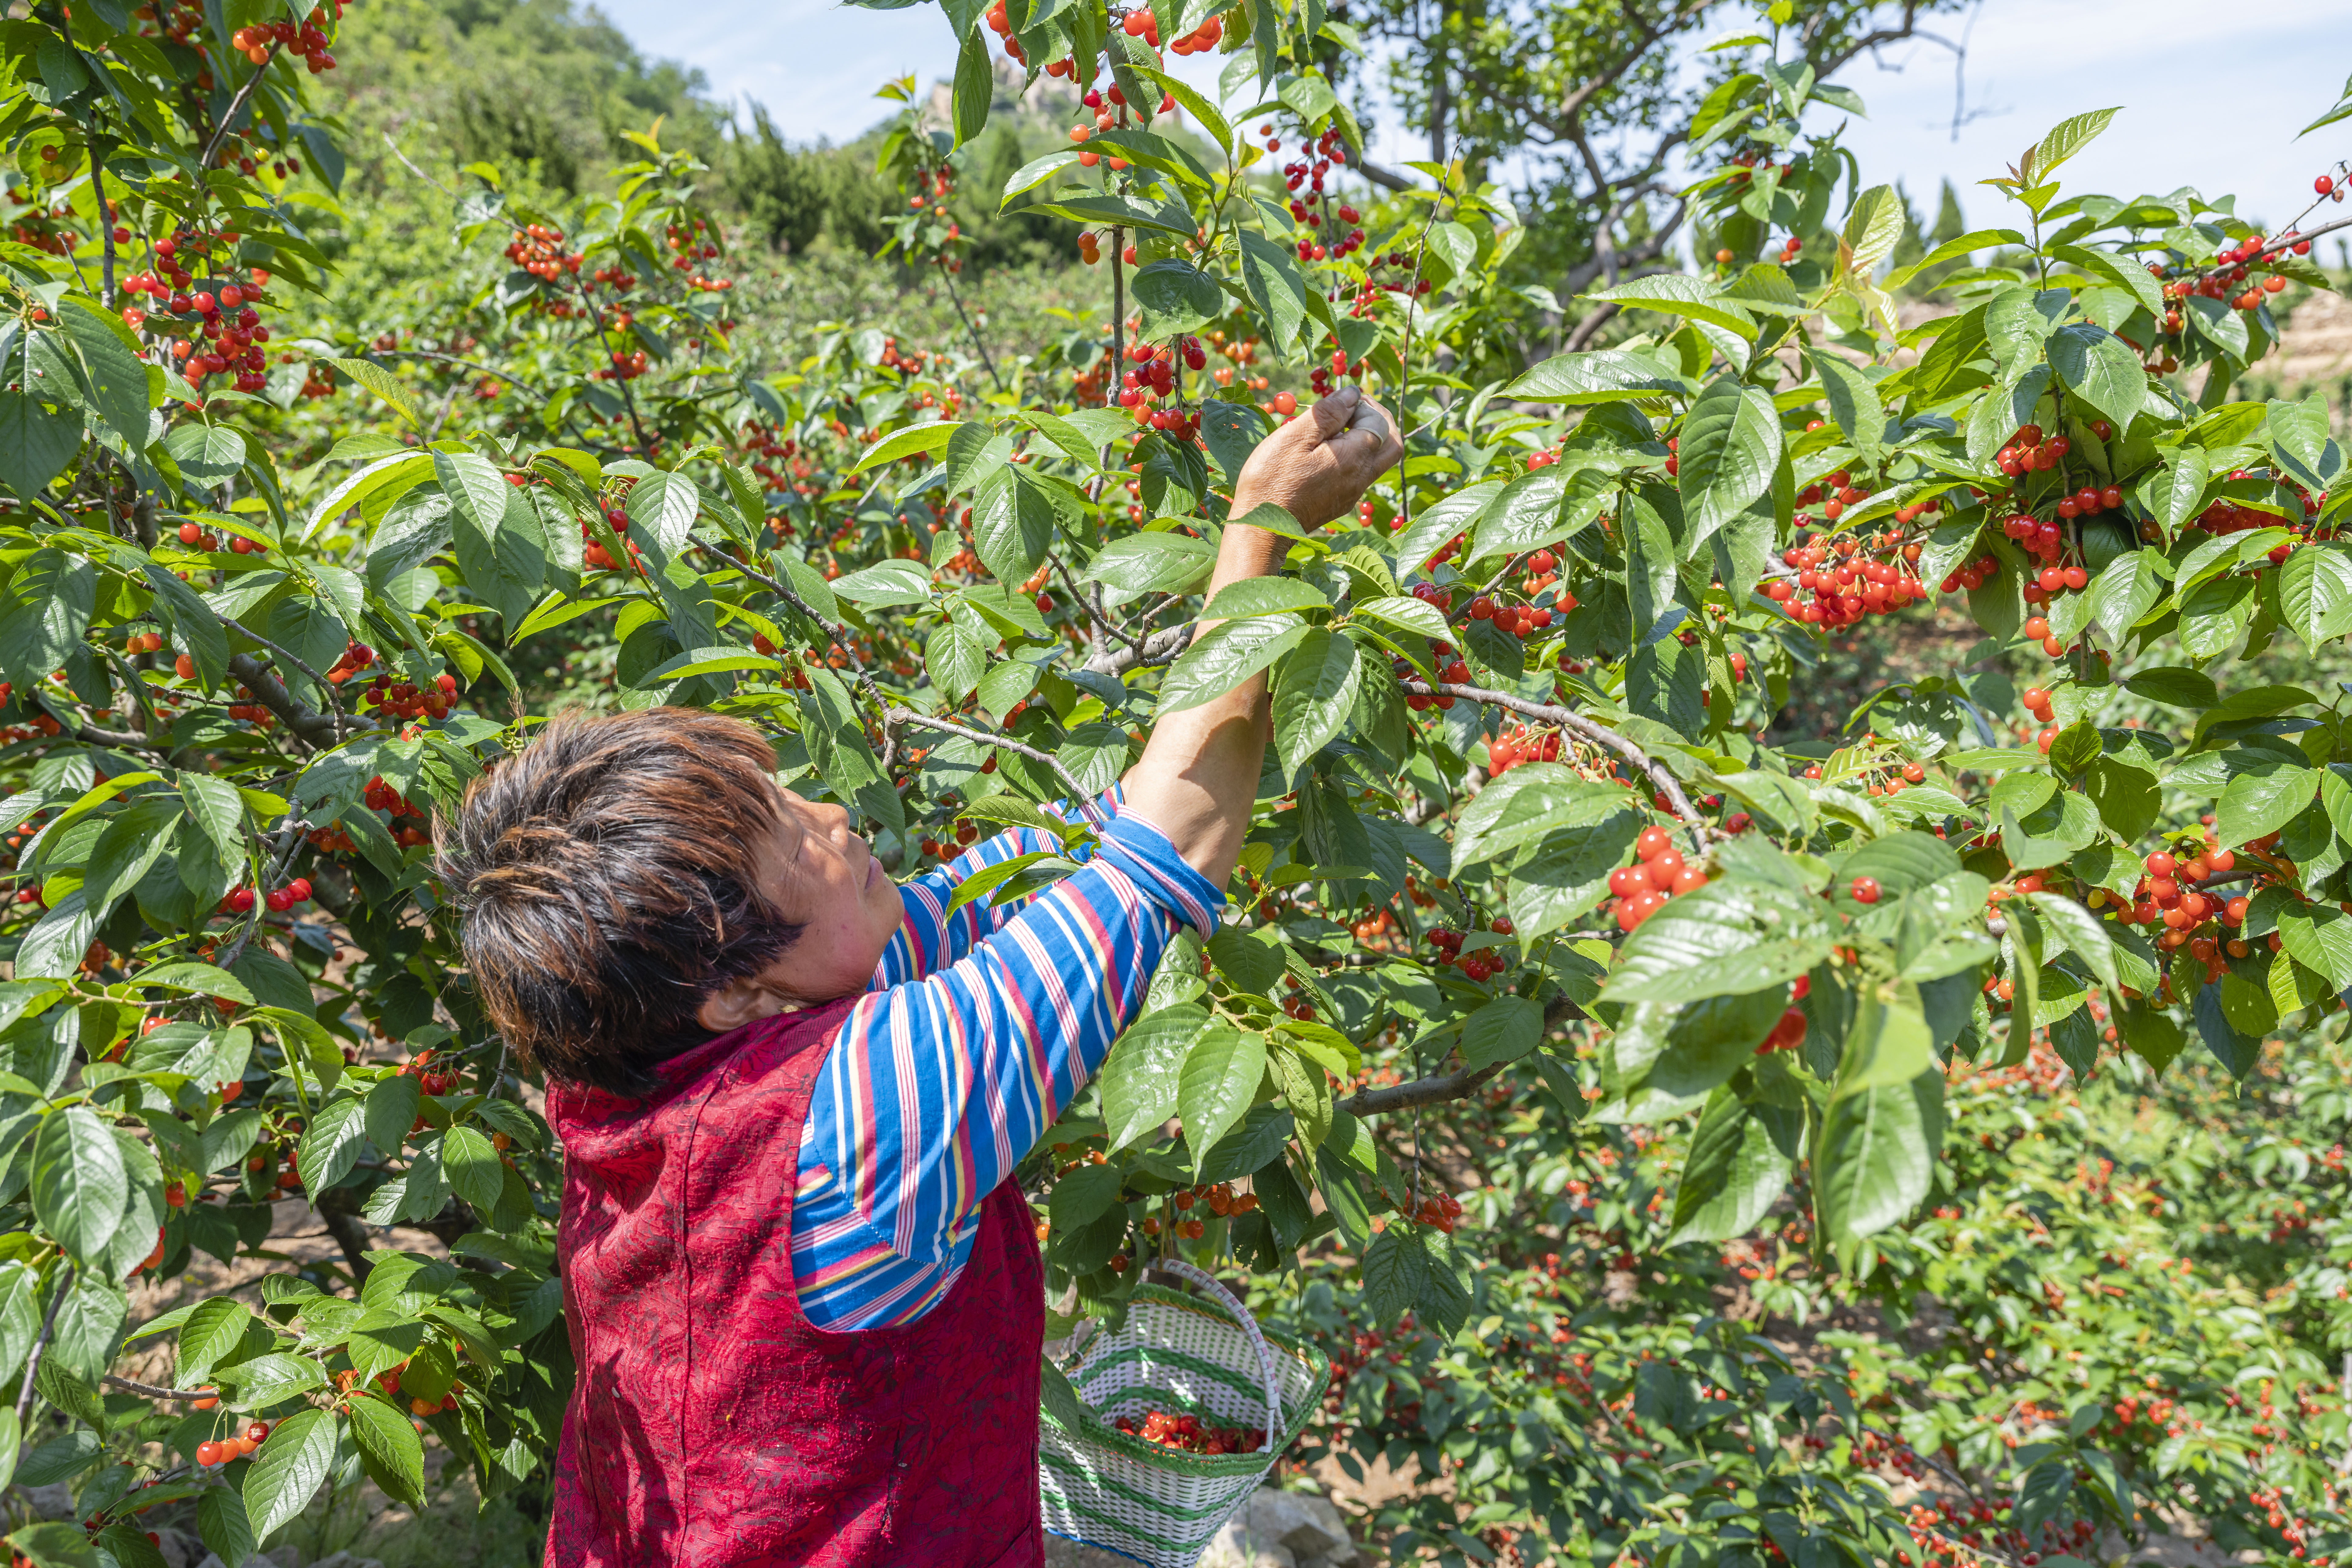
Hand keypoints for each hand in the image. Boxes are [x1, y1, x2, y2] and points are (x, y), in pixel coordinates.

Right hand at [1229, 385, 1402, 529]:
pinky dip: (1354, 455)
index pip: (1378, 423)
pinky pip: (1361, 474)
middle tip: (1353, 408)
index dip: (1363, 404)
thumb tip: (1352, 393)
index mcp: (1354, 458)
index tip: (1339, 399)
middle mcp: (1361, 477)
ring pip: (1378, 460)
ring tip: (1338, 427)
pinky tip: (1328, 451)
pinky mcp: (1342, 502)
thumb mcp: (1295, 436)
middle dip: (1378, 420)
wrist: (1262, 527)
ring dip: (1367, 438)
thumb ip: (1328, 412)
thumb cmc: (1272, 479)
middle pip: (1392, 444)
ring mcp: (1353, 493)